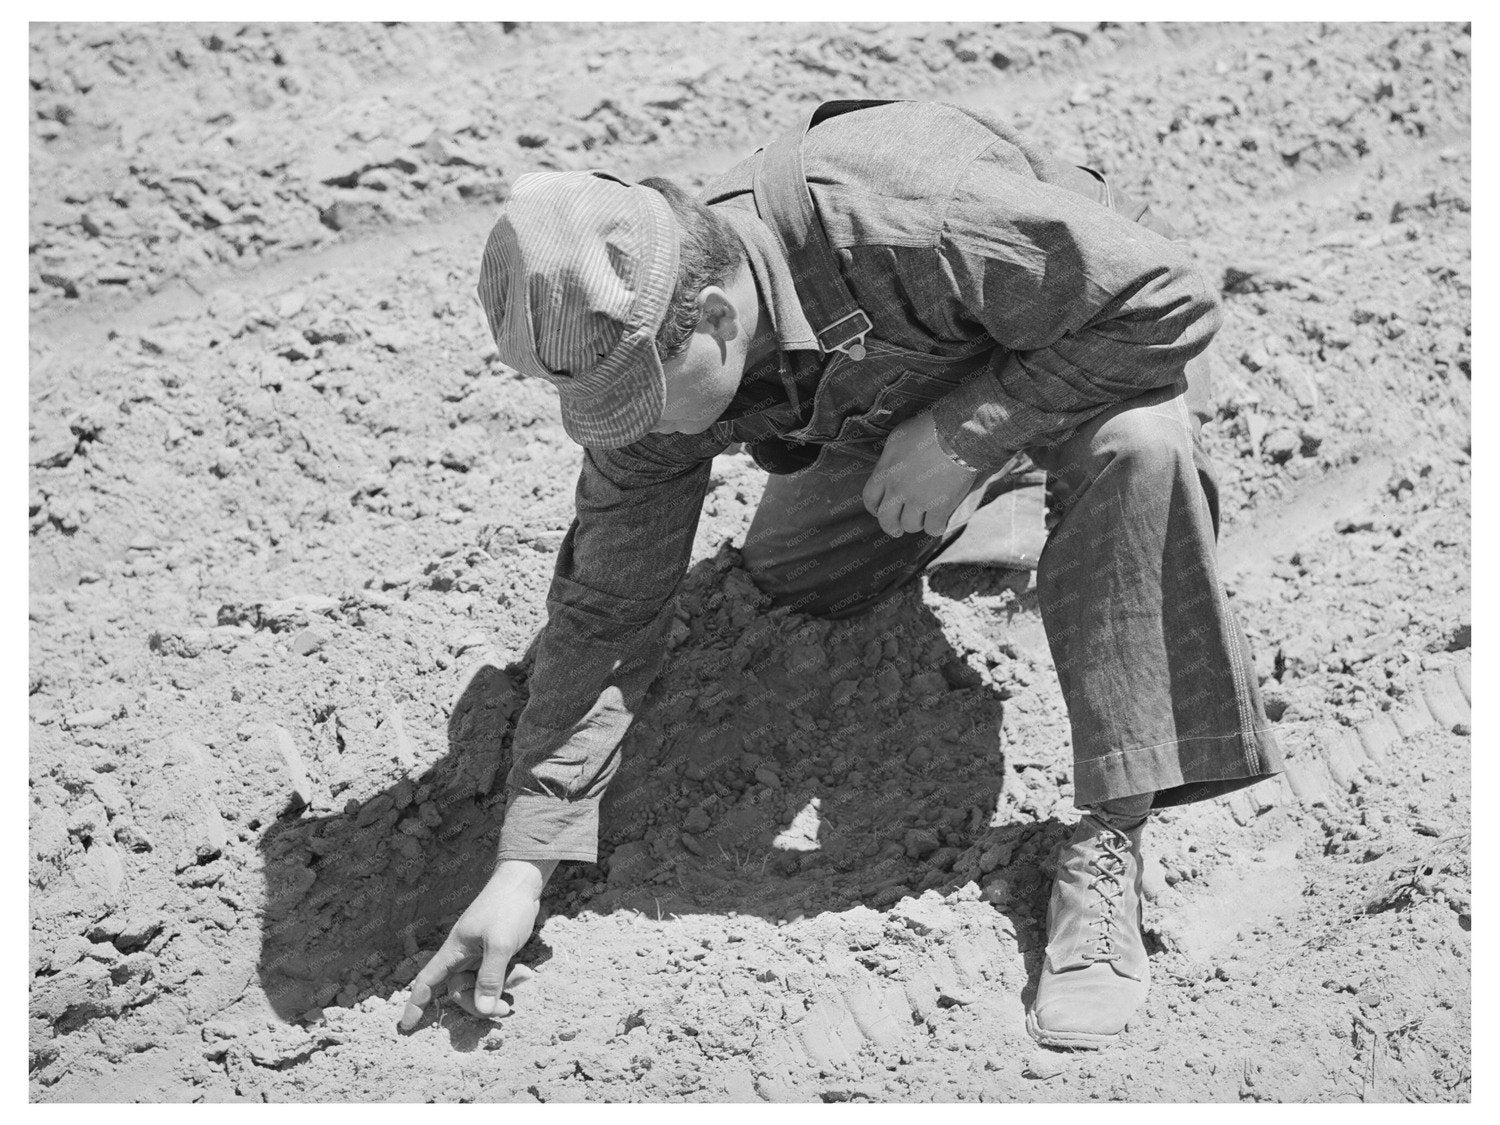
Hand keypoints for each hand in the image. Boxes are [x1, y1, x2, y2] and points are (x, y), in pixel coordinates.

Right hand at [399, 857, 556, 1029]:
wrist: (523, 883)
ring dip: (500, 989)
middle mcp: (463, 955)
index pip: (426, 981)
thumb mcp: (499, 945)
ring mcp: (479, 954)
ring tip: (523, 976)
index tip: (406, 1027)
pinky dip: (509, 978)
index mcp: (453, 951)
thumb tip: (484, 1010)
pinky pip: (496, 976)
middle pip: (459, 991)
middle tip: (505, 1009)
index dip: (415, 1004)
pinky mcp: (495, 953)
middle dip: (479, 1004)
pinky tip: (524, 971)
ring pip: (481, 986)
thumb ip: (491, 979)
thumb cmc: (506, 909)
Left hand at [862, 409, 977, 536]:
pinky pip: (933, 528)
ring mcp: (918, 500)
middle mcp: (897, 489)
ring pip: (910, 525)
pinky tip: (940, 522)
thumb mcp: (899, 437)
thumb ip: (890, 457)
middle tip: (897, 529)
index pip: (869, 498)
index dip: (874, 508)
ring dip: (916, 523)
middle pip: (886, 520)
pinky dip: (936, 527)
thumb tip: (890, 468)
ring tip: (923, 518)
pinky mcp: (939, 507)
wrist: (956, 433)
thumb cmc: (929, 428)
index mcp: (885, 471)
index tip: (879, 511)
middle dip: (891, 526)